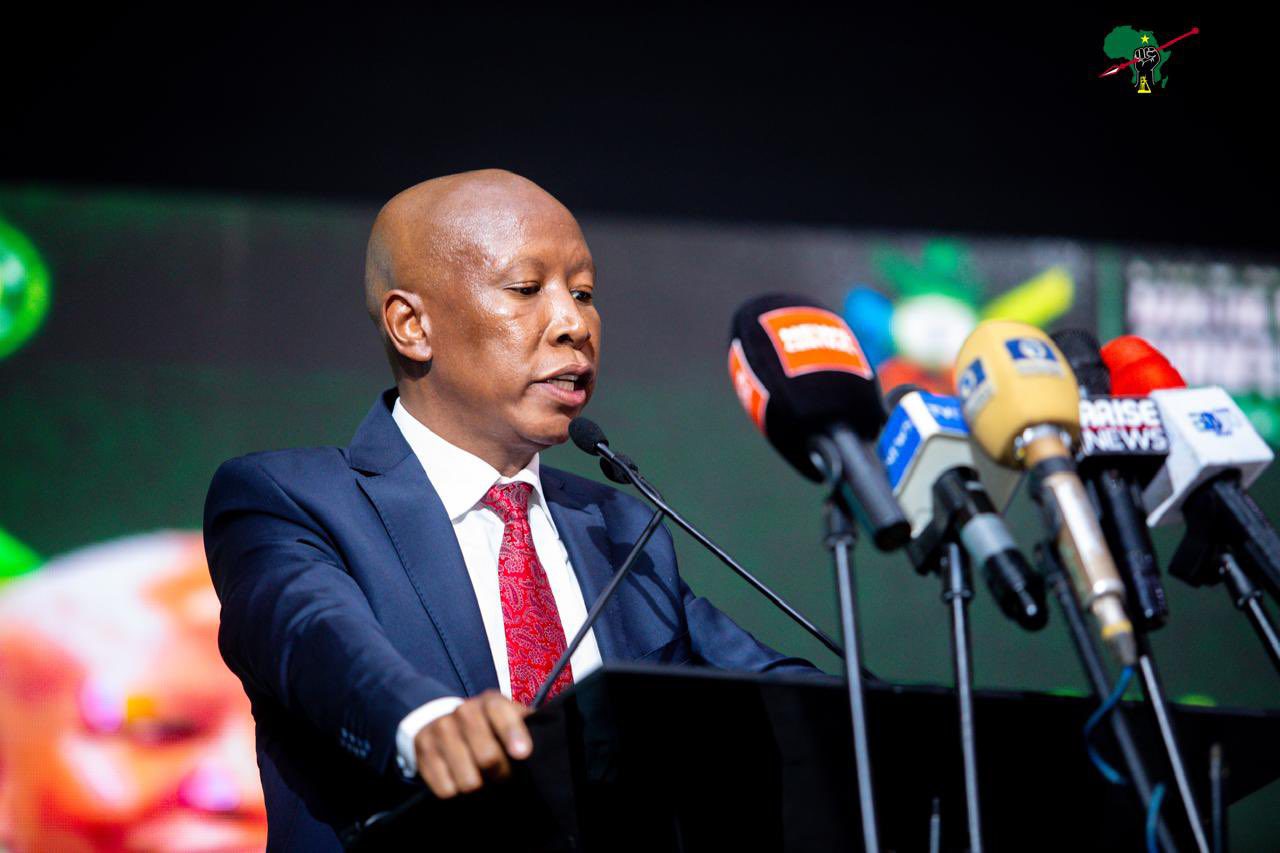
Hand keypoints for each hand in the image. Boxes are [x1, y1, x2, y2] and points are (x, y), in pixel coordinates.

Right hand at [413, 689, 531, 797]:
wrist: (439, 720)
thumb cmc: (488, 724)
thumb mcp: (509, 717)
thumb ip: (529, 725)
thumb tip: (553, 739)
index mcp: (491, 702)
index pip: (502, 715)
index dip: (513, 734)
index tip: (522, 754)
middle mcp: (463, 712)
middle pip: (487, 756)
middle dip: (501, 774)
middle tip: (503, 775)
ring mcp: (440, 732)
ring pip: (468, 780)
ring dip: (480, 787)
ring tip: (482, 779)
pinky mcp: (423, 754)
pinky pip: (446, 790)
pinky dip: (457, 792)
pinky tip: (460, 780)